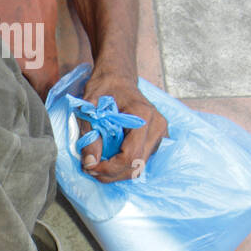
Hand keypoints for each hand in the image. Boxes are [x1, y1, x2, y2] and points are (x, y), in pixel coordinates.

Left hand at [76, 68, 167, 183]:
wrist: (119, 77)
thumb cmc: (104, 87)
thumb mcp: (89, 108)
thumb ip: (89, 135)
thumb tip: (90, 163)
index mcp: (143, 116)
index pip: (131, 156)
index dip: (109, 168)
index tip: (89, 167)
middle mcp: (158, 126)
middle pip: (137, 165)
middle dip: (112, 174)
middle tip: (90, 169)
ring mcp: (161, 133)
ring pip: (140, 166)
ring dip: (117, 172)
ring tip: (97, 165)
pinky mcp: (157, 139)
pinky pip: (142, 160)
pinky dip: (124, 166)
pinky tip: (109, 161)